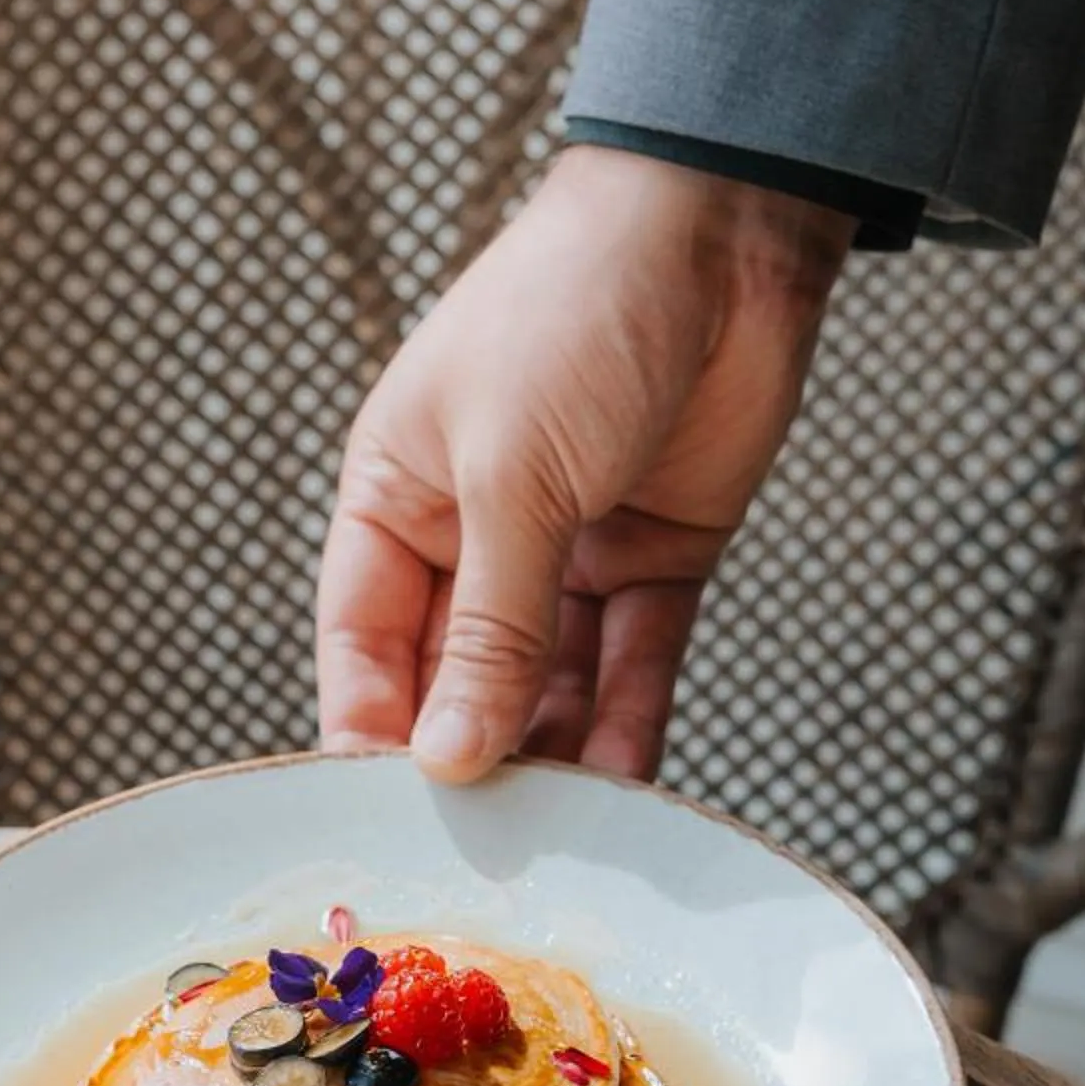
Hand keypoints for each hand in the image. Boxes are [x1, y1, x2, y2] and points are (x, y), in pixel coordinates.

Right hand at [316, 145, 851, 783]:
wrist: (722, 230)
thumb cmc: (572, 313)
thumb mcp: (511, 476)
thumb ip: (490, 627)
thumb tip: (448, 756)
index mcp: (395, 495)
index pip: (362, 643)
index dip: (372, 731)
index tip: (389, 821)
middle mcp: (473, 533)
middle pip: (457, 678)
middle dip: (470, 759)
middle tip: (486, 855)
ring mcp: (568, 551)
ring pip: (549, 685)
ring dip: (555, 756)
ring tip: (562, 841)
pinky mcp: (656, 557)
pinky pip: (633, 662)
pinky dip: (631, 725)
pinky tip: (630, 792)